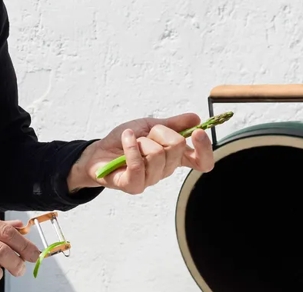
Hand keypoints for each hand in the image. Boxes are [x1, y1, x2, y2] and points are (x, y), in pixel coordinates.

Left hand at [68, 113, 216, 194]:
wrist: (98, 152)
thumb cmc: (125, 140)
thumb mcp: (150, 125)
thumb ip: (173, 124)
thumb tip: (196, 118)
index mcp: (174, 157)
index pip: (201, 161)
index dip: (205, 149)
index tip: (199, 132)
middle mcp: (165, 170)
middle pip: (176, 147)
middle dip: (159, 132)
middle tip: (146, 134)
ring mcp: (150, 179)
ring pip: (157, 154)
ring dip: (141, 140)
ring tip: (131, 141)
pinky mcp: (133, 185)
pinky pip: (139, 164)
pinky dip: (131, 146)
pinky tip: (126, 137)